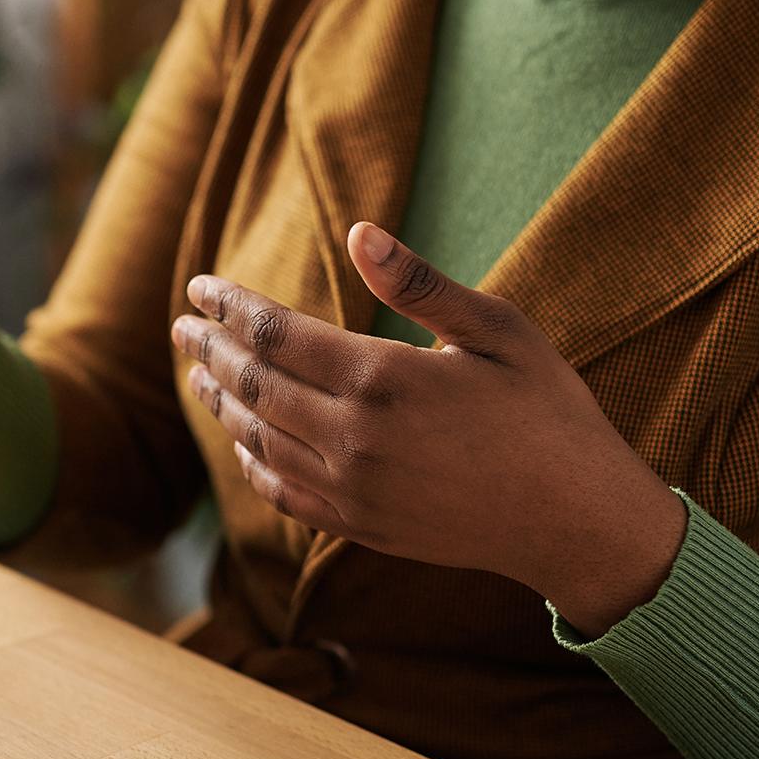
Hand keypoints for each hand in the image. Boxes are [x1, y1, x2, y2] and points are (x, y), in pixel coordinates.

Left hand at [170, 221, 686, 636]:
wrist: (575, 521)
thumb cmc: (547, 413)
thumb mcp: (496, 331)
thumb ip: (419, 284)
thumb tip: (359, 232)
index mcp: (380, 377)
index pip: (275, 332)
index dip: (231, 306)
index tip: (201, 286)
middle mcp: (351, 436)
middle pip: (254, 384)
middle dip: (212, 349)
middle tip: (182, 327)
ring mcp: (350, 489)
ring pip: (258, 438)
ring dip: (222, 402)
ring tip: (197, 375)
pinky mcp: (358, 526)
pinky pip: (282, 492)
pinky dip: (252, 462)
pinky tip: (241, 442)